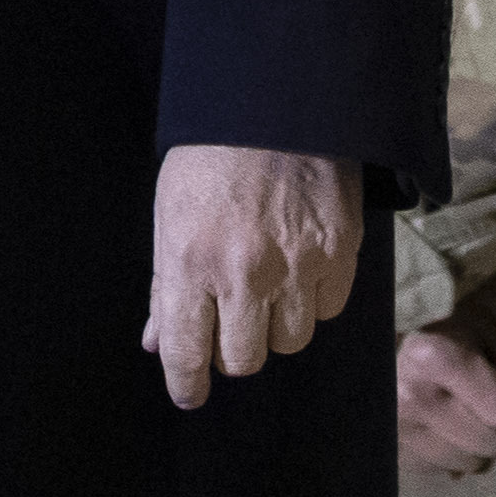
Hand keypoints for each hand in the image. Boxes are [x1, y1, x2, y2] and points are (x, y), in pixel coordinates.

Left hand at [144, 144, 361, 409]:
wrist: (276, 102)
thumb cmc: (211, 156)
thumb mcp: (170, 214)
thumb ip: (164, 284)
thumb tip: (156, 342)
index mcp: (189, 260)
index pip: (185, 352)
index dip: (186, 383)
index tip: (188, 394)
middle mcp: (243, 273)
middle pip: (242, 359)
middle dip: (232, 349)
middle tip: (229, 323)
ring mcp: (296, 265)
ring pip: (288, 341)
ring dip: (274, 326)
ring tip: (266, 289)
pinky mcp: (339, 253)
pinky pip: (328, 310)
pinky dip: (313, 301)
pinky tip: (300, 269)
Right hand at [394, 304, 495, 475]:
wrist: (387, 340)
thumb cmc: (438, 327)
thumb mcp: (481, 328)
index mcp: (433, 358)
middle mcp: (412, 398)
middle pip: (494, 443)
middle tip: (490, 401)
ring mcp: (400, 431)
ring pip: (474, 464)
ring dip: (482, 445)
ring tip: (469, 414)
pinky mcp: (398, 455)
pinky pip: (449, 472)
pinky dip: (457, 454)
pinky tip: (447, 427)